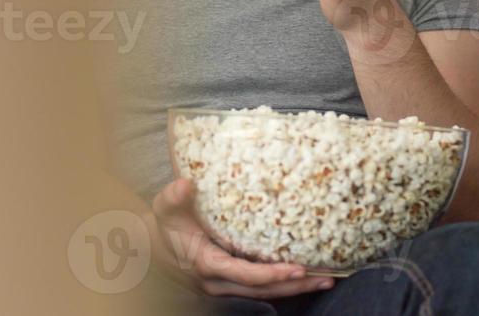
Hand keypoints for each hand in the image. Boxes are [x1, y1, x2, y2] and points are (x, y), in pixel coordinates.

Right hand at [149, 177, 332, 297]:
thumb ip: (172, 197)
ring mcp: (225, 286)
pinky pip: (261, 288)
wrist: (151, 249)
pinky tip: (304, 275)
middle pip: (263, 291)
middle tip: (326, 279)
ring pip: (264, 293)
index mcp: (207, 264)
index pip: (245, 276)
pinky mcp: (231, 283)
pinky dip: (283, 284)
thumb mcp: (164, 209)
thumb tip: (184, 185)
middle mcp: (218, 282)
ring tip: (326, 280)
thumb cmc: (164, 226)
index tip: (298, 268)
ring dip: (295, 288)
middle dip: (295, 286)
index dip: (272, 274)